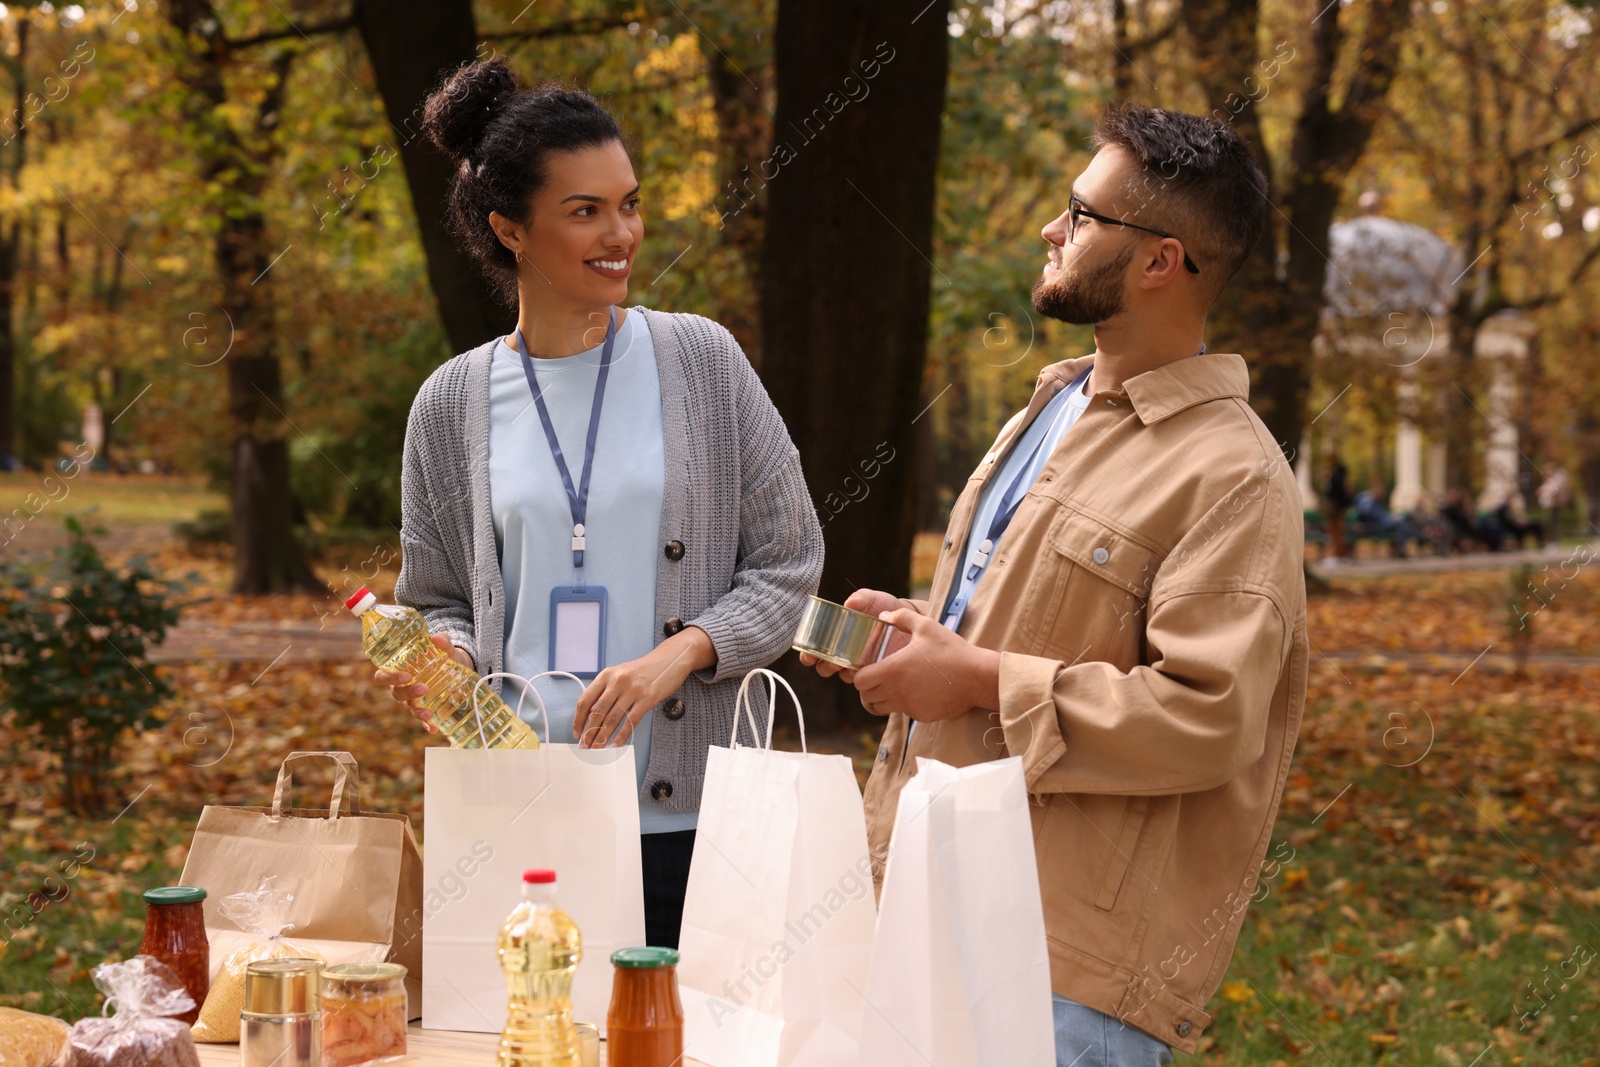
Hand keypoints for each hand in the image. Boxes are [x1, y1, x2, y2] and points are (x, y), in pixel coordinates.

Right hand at [373, 633, 473, 734]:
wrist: (458, 666)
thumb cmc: (442, 655)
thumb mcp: (444, 647)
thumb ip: (442, 642)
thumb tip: (438, 639)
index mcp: (399, 670)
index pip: (383, 676)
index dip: (390, 677)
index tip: (406, 675)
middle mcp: (402, 687)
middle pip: (397, 694)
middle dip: (409, 692)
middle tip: (424, 688)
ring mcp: (413, 700)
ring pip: (409, 708)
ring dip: (418, 712)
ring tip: (429, 713)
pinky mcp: (426, 708)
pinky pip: (423, 721)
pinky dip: (427, 726)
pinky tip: (434, 729)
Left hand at [573, 626, 716, 747]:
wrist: (669, 660)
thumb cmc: (643, 670)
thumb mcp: (619, 674)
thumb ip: (606, 690)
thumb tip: (592, 716)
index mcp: (606, 675)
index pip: (585, 700)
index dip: (579, 720)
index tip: (577, 733)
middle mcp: (617, 681)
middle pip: (597, 712)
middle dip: (589, 732)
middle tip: (585, 746)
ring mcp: (632, 690)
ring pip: (612, 719)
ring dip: (603, 737)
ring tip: (597, 748)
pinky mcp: (647, 699)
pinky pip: (631, 721)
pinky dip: (621, 735)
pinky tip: (616, 744)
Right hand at [798, 589, 914, 685]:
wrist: (908, 618)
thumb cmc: (884, 607)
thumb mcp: (872, 599)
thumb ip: (861, 597)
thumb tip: (850, 602)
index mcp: (837, 636)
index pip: (815, 650)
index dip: (808, 655)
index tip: (807, 656)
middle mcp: (845, 653)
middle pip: (825, 667)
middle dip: (824, 667)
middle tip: (830, 662)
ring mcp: (860, 663)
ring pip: (844, 675)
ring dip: (842, 673)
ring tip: (846, 666)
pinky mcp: (876, 670)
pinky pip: (866, 680)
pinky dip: (863, 677)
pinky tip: (866, 670)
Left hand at [851, 609, 1000, 721]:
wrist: (976, 677)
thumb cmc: (951, 650)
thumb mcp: (926, 626)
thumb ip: (901, 617)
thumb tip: (883, 616)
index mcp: (893, 669)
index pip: (860, 681)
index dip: (861, 675)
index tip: (870, 668)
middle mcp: (897, 691)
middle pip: (867, 697)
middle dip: (870, 687)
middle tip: (881, 677)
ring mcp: (909, 706)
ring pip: (882, 708)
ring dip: (884, 698)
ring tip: (897, 685)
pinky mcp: (921, 716)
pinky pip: (903, 713)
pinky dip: (904, 705)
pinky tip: (918, 692)